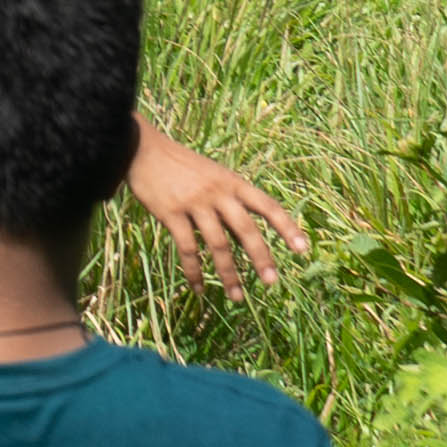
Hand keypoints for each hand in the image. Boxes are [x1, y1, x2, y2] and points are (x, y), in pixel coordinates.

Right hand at [125, 129, 314, 292]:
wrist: (143, 149)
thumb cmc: (181, 165)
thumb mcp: (213, 175)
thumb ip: (229, 203)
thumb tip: (246, 240)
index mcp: (233, 183)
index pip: (268, 206)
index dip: (287, 228)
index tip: (303, 250)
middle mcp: (218, 193)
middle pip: (246, 230)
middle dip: (261, 258)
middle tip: (272, 281)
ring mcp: (195, 203)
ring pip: (218, 244)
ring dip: (229, 273)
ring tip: (237, 297)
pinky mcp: (171, 213)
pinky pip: (187, 248)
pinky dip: (194, 271)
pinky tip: (199, 288)